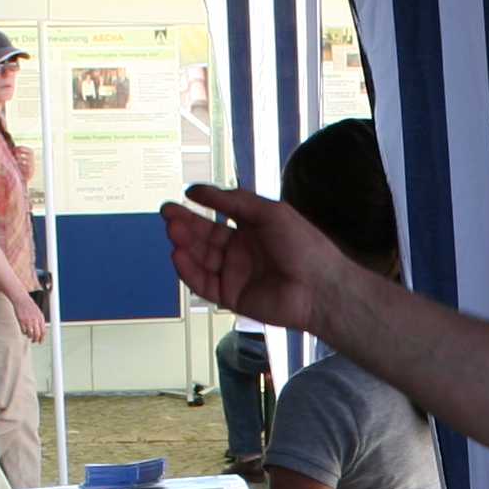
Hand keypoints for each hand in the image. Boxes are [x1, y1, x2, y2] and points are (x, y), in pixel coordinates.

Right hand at [12, 294, 49, 344]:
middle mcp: (35, 320)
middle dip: (36, 339)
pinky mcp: (21, 321)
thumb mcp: (38, 312)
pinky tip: (24, 330)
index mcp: (40, 318)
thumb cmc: (29, 306)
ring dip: (29, 336)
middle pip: (37, 334)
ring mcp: (28, 321)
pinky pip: (23, 331)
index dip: (42, 338)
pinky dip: (24, 332)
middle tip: (34, 341)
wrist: (21, 299)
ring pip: (30, 334)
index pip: (43, 331)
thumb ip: (40, 321)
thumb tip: (41, 332)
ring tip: (28, 335)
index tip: (40, 342)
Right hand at [161, 182, 346, 332]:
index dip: (197, 209)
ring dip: (185, 245)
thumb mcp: (269, 212)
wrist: (320, 287)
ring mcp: (235, 275)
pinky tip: (179, 255)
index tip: (180, 198)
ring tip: (173, 232)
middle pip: (204, 237)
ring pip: (201, 259)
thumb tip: (197, 190)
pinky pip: (203, 284)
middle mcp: (241, 252)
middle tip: (168, 214)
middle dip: (185, 225)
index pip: (216, 218)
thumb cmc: (304, 246)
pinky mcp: (231, 297)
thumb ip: (233, 201)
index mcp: (252, 230)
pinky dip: (189, 270)